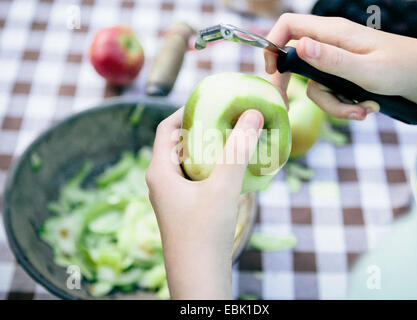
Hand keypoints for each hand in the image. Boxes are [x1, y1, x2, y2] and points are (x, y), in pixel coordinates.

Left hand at [146, 107, 262, 298]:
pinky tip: (232, 172)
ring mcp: (171, 197)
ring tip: (233, 142)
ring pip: (188, 163)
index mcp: (158, 171)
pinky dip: (211, 169)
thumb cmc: (204, 233)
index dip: (186, 111)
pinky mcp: (183, 210)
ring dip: (209, 150)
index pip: (167, 128)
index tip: (211, 103)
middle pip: (178, 144)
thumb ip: (237, 150)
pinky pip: (195, 179)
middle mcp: (161, 181)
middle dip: (202, 130)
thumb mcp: (223, 188)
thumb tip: (252, 115)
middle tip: (228, 121)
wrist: (198, 279)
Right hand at [265, 14, 416, 119]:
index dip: (272, 44)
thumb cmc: (405, 69)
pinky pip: (332, 93)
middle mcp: (332, 43)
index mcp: (334, 32)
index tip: (270, 72)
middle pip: (295, 61)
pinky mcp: (346, 75)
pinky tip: (367, 109)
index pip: (289, 25)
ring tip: (362, 111)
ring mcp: (339, 60)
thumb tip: (297, 47)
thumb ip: (330, 60)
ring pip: (316, 85)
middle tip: (289, 105)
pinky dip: (345, 107)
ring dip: (333, 105)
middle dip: (293, 86)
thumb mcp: (366, 70)